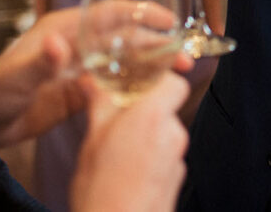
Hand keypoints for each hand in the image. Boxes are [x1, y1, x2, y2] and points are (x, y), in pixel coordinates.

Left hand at [0, 6, 191, 148]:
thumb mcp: (15, 76)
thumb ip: (40, 62)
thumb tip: (60, 46)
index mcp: (65, 29)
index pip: (112, 12)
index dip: (142, 13)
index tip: (169, 19)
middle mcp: (78, 43)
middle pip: (126, 37)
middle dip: (157, 43)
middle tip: (185, 55)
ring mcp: (82, 68)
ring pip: (126, 60)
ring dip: (152, 64)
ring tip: (181, 73)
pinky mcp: (83, 92)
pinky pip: (117, 85)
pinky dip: (138, 86)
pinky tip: (156, 92)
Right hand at [70, 72, 190, 211]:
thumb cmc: (101, 191)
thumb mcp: (92, 141)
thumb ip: (100, 106)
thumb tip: (93, 81)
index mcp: (153, 117)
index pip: (174, 83)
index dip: (158, 80)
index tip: (137, 85)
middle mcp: (173, 135)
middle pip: (166, 109)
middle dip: (143, 113)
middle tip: (115, 121)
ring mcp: (178, 159)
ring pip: (163, 134)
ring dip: (144, 137)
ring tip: (116, 153)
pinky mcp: (177, 180)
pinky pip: (165, 158)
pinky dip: (149, 159)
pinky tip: (126, 172)